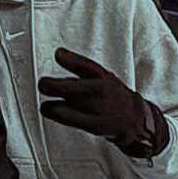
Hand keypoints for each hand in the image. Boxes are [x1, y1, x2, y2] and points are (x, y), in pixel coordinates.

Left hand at [36, 48, 169, 158]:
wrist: (134, 119)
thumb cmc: (113, 95)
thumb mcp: (102, 75)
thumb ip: (79, 65)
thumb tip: (58, 53)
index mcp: (103, 77)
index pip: (87, 65)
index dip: (71, 59)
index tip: (58, 54)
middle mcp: (101, 91)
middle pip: (74, 87)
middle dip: (54, 86)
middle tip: (43, 84)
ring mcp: (98, 109)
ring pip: (70, 105)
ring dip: (52, 105)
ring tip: (44, 104)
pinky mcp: (95, 125)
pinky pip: (72, 120)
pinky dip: (57, 114)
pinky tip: (48, 110)